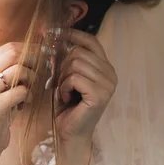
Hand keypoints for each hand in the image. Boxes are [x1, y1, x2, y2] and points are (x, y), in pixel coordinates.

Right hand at [0, 42, 36, 154]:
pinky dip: (30, 95)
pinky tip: (27, 102)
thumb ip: (10, 69)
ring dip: (33, 78)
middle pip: (13, 54)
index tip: (45, 55)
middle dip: (34, 60)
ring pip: (18, 70)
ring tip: (33, 88)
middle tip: (46, 68)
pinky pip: (21, 91)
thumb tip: (39, 52)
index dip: (30, 49)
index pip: (8, 47)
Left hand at [55, 29, 117, 145]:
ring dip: (62, 78)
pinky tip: (67, 98)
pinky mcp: (100, 95)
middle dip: (62, 66)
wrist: (70, 131)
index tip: (52, 32)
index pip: (91, 41)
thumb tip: (54, 37)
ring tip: (65, 92)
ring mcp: (108, 84)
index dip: (72, 34)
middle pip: (78, 52)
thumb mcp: (66, 77)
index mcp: (105, 67)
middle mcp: (111, 74)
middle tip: (61, 83)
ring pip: (74, 64)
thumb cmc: (67, 105)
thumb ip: (67, 59)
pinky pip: (74, 78)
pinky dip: (64, 87)